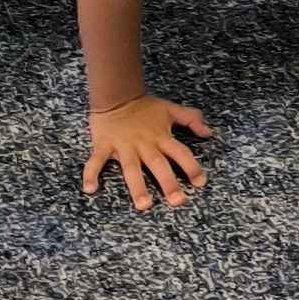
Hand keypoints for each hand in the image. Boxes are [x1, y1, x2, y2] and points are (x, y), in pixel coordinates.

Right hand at [82, 94, 213, 209]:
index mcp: (160, 136)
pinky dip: (91, 174)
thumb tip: (209, 132)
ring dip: (137, 187)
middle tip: (177, 201)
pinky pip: (96, 161)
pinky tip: (90, 189)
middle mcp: (144, 144)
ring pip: (131, 169)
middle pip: (158, 164)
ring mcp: (123, 146)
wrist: (115, 94)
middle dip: (168, 182)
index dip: (191, 167)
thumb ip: (191, 118)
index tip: (200, 183)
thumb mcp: (170, 109)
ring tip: (143, 205)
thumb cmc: (143, 106)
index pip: (180, 152)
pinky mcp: (103, 146)